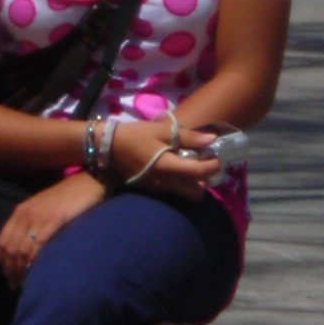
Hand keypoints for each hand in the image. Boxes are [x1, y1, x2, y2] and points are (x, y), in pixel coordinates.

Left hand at [0, 175, 103, 288]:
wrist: (88, 183)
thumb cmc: (68, 197)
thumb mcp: (43, 208)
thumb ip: (32, 223)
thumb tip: (26, 247)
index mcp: (21, 211)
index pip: (3, 240)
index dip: (3, 261)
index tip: (9, 275)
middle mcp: (26, 214)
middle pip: (10, 248)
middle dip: (10, 269)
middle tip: (16, 284)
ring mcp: (39, 217)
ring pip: (21, 249)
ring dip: (21, 269)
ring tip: (25, 283)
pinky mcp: (54, 220)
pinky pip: (38, 245)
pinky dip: (34, 261)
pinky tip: (37, 271)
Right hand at [109, 120, 225, 202]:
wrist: (108, 147)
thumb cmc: (136, 135)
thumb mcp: (162, 130)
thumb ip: (188, 137)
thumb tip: (211, 139)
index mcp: (168, 167)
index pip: (200, 173)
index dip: (213, 165)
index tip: (215, 156)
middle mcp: (165, 183)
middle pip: (196, 193)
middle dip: (204, 180)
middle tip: (201, 163)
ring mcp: (158, 189)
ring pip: (185, 194)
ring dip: (192, 182)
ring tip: (187, 164)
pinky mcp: (151, 190)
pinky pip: (173, 191)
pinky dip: (179, 182)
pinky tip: (173, 167)